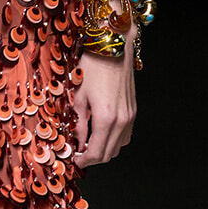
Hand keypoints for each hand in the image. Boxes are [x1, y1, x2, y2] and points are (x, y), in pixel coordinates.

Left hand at [72, 50, 135, 166]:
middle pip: (108, 154)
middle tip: (78, 153)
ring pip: (118, 147)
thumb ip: (78, 124)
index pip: (96, 153)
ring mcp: (130, 116)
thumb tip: (76, 142)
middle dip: (92, 158)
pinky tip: (101, 132)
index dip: (83, 161)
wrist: (113, 47)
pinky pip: (125, 135)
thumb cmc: (93, 67)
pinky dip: (113, 140)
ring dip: (103, 150)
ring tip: (88, 142)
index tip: (74, 160)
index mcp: (105, 118)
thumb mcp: (78, 96)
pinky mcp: (133, 111)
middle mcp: (122, 121)